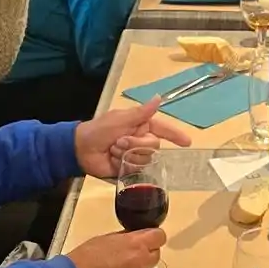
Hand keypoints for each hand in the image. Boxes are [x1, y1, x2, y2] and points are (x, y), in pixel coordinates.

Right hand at [67, 231, 166, 267]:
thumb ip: (125, 238)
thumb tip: (133, 238)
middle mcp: (142, 263)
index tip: (148, 239)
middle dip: (146, 254)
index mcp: (136, 245)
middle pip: (156, 255)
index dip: (153, 237)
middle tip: (130, 255)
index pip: (159, 236)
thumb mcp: (105, 239)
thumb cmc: (83, 260)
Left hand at [75, 96, 192, 178]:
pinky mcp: (129, 169)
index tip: (187, 142)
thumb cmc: (99, 130)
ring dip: (127, 154)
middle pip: (154, 145)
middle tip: (119, 142)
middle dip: (136, 144)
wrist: (81, 149)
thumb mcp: (120, 119)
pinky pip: (135, 169)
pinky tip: (113, 160)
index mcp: (141, 125)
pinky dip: (123, 163)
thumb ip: (141, 112)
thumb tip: (159, 98)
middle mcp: (141, 140)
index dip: (176, 135)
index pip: (163, 130)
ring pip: (146, 158)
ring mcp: (135, 155)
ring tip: (113, 150)